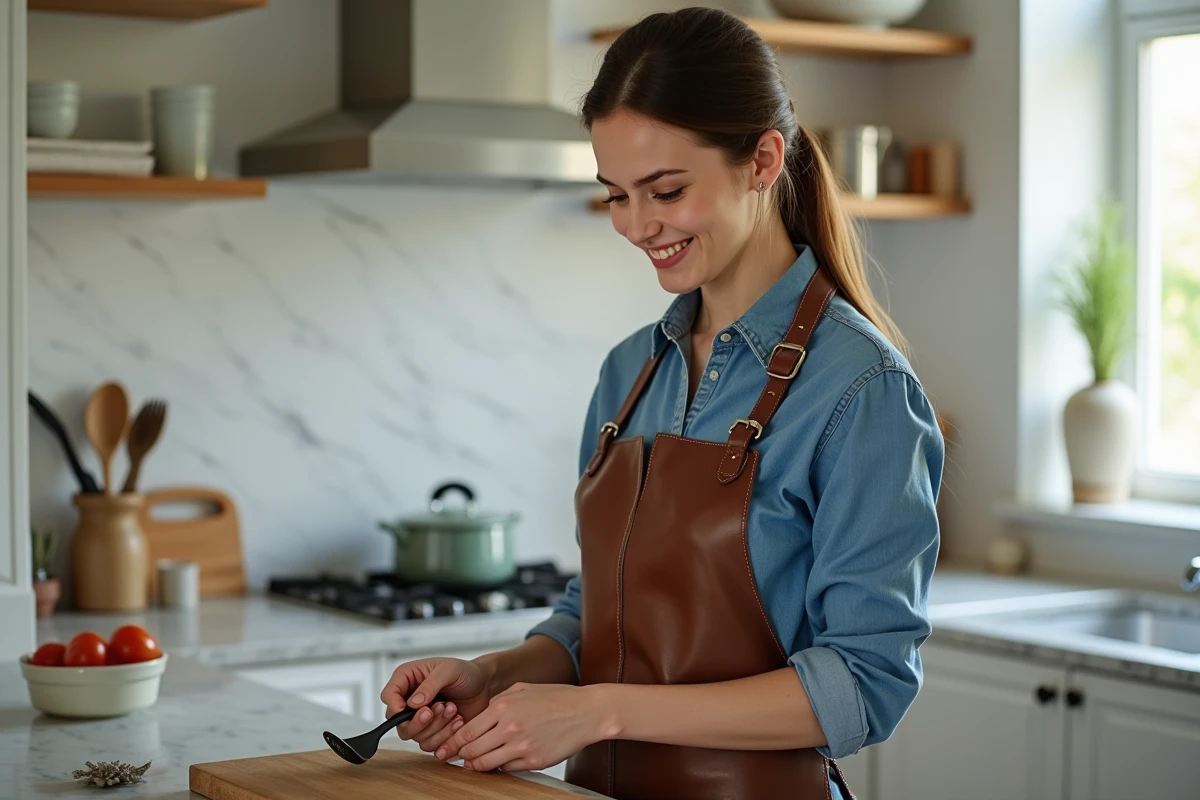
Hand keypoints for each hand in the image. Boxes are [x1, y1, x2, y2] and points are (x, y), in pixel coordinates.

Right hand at [380, 657, 491, 755]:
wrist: (484, 686)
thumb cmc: (465, 672)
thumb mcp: (449, 670)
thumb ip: (430, 684)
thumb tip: (413, 703)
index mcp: (407, 679)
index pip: (388, 696)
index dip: (395, 706)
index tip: (411, 708)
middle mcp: (409, 701)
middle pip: (398, 723)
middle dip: (419, 720)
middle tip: (438, 707)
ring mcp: (420, 719)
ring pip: (415, 736)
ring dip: (436, 726)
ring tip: (453, 708)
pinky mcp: (432, 733)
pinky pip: (430, 745)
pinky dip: (445, 736)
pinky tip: (458, 720)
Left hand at [436, 682, 612, 772]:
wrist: (586, 712)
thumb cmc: (555, 698)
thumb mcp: (522, 689)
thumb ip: (498, 701)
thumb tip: (480, 716)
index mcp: (503, 707)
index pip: (466, 731)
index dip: (453, 743)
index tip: (446, 748)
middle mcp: (509, 727)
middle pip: (471, 750)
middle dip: (460, 756)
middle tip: (455, 759)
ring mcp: (521, 746)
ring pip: (485, 764)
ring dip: (476, 765)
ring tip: (474, 763)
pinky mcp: (534, 760)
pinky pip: (507, 769)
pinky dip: (500, 766)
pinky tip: (500, 760)